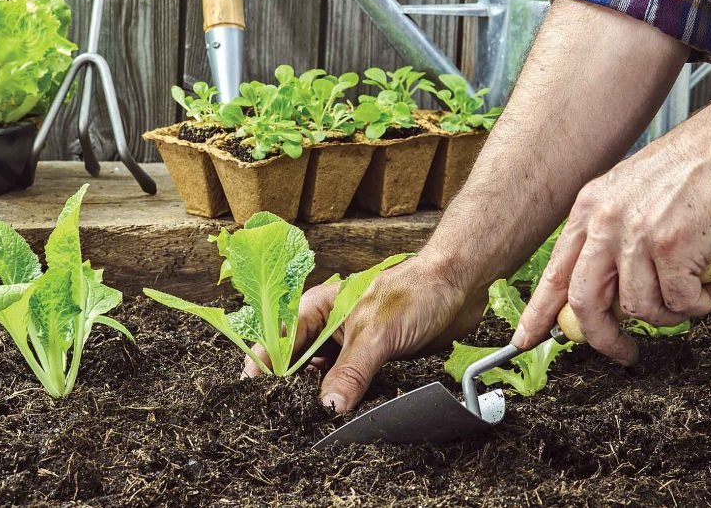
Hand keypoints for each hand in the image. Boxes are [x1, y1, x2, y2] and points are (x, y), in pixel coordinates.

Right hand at [242, 255, 485, 412]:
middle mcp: (330, 327)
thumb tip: (328, 408)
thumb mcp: (376, 334)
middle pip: (298, 363)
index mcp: (318, 308)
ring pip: (324, 377)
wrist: (460, 286)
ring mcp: (351, 345)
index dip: (264, 366)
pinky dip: (346, 400)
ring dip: (320, 397)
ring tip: (308, 425)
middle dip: (290, 389)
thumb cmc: (415, 292)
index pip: (280, 341)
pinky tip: (344, 417)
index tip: (251, 394)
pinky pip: (351, 385)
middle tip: (282, 419)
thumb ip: (350, 372)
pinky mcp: (373, 360)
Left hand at [513, 123, 710, 363]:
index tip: (525, 339)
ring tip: (693, 296)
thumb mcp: (633, 193)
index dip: (538, 312)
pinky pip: (679, 303)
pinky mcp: (672, 247)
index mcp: (589, 208)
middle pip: (584, 301)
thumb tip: (612, 287)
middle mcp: (605, 221)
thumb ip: (614, 234)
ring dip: (670, 315)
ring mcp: (636, 234)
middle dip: (602, 338)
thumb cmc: (698, 166)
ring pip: (639, 308)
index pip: (554, 271)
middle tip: (623, 353)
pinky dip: (701, 304)